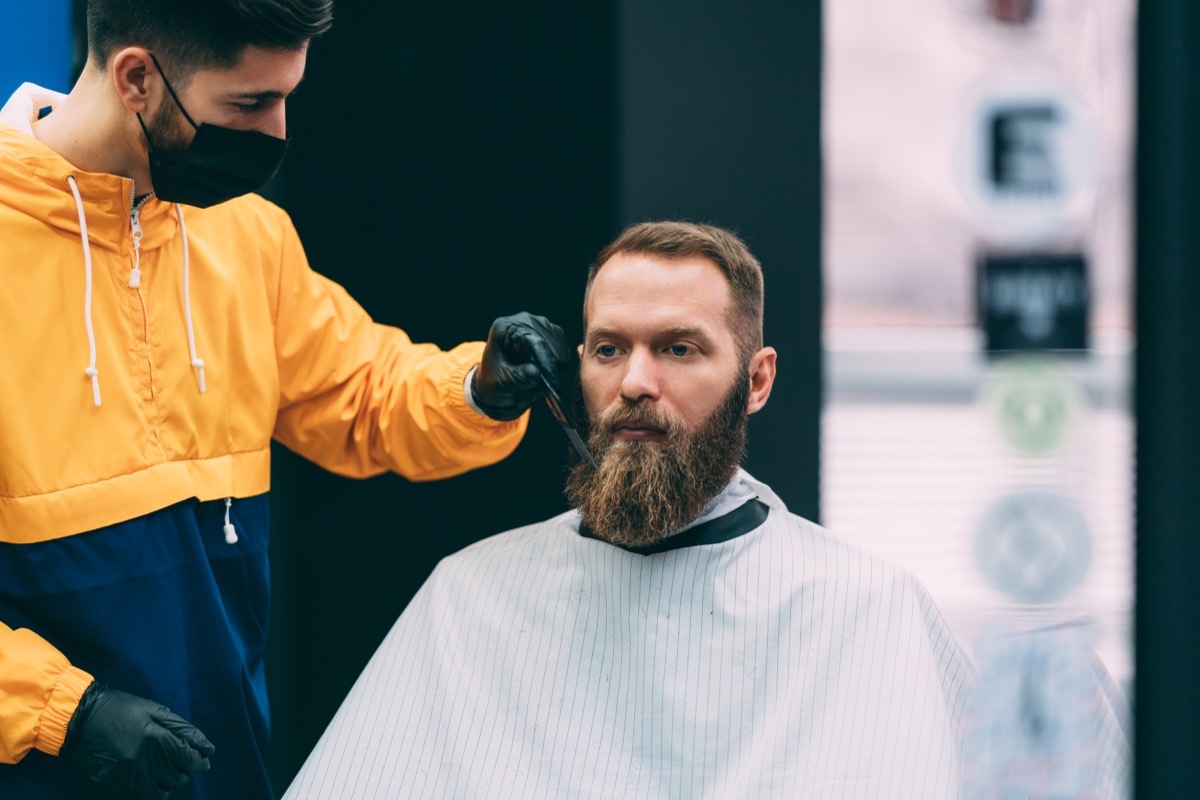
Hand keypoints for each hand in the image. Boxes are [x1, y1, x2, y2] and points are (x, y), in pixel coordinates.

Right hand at [60, 682, 214, 799]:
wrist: (77, 718)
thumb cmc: (117, 708)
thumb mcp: (151, 708)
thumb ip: (179, 726)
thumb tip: (204, 745)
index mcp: (154, 736)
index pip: (187, 756)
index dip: (200, 761)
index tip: (205, 761)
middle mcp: (141, 758)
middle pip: (176, 777)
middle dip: (185, 773)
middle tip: (184, 767)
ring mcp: (125, 775)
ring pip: (158, 794)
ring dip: (167, 787)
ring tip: (165, 778)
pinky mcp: (110, 786)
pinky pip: (135, 799)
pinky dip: (145, 795)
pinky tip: (147, 786)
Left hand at [472, 312, 571, 420]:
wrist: (495, 378)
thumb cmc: (494, 379)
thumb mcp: (500, 383)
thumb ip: (517, 377)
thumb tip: (536, 373)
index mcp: (504, 328)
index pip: (536, 343)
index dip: (547, 364)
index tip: (553, 384)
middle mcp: (524, 320)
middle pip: (551, 346)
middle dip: (548, 371)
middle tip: (534, 388)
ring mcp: (539, 324)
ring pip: (561, 350)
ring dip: (552, 371)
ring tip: (535, 382)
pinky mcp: (551, 332)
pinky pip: (564, 352)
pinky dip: (557, 367)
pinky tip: (542, 372)